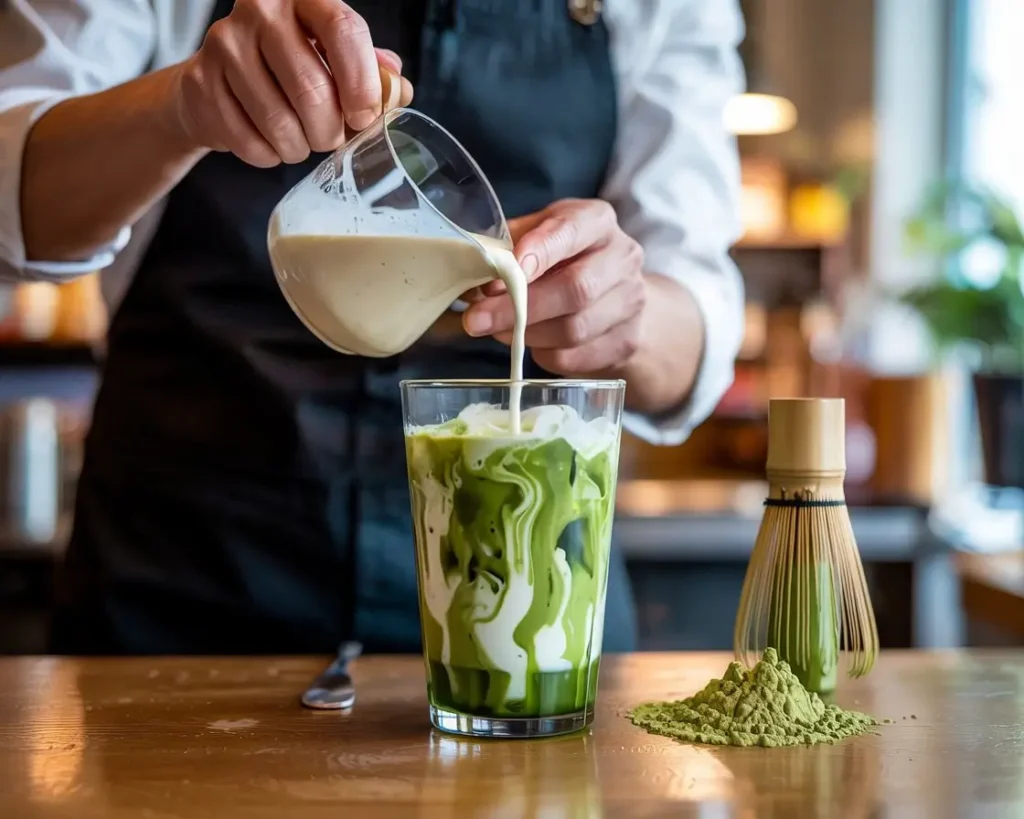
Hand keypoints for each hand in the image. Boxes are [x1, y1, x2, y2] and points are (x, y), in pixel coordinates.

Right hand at [172, 0, 413, 167]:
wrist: (220, 80)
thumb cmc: (291, 68)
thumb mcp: (335, 59)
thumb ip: (372, 71)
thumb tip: (397, 90)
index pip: (344, 31)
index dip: (362, 84)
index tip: (366, 116)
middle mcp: (261, 10)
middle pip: (312, 88)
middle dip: (330, 130)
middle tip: (331, 138)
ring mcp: (225, 43)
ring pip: (280, 122)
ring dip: (300, 148)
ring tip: (302, 142)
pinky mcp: (202, 82)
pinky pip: (249, 141)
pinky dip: (269, 155)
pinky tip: (271, 143)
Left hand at [463, 199, 647, 375]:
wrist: (617, 296)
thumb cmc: (566, 259)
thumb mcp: (538, 235)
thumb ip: (508, 247)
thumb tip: (474, 272)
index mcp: (596, 221)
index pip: (570, 231)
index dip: (537, 252)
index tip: (502, 275)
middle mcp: (622, 258)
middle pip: (575, 288)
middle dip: (519, 308)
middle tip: (476, 320)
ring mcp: (630, 303)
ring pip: (573, 329)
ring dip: (527, 334)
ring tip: (499, 330)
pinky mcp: (625, 342)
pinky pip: (574, 357)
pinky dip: (543, 353)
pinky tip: (531, 342)